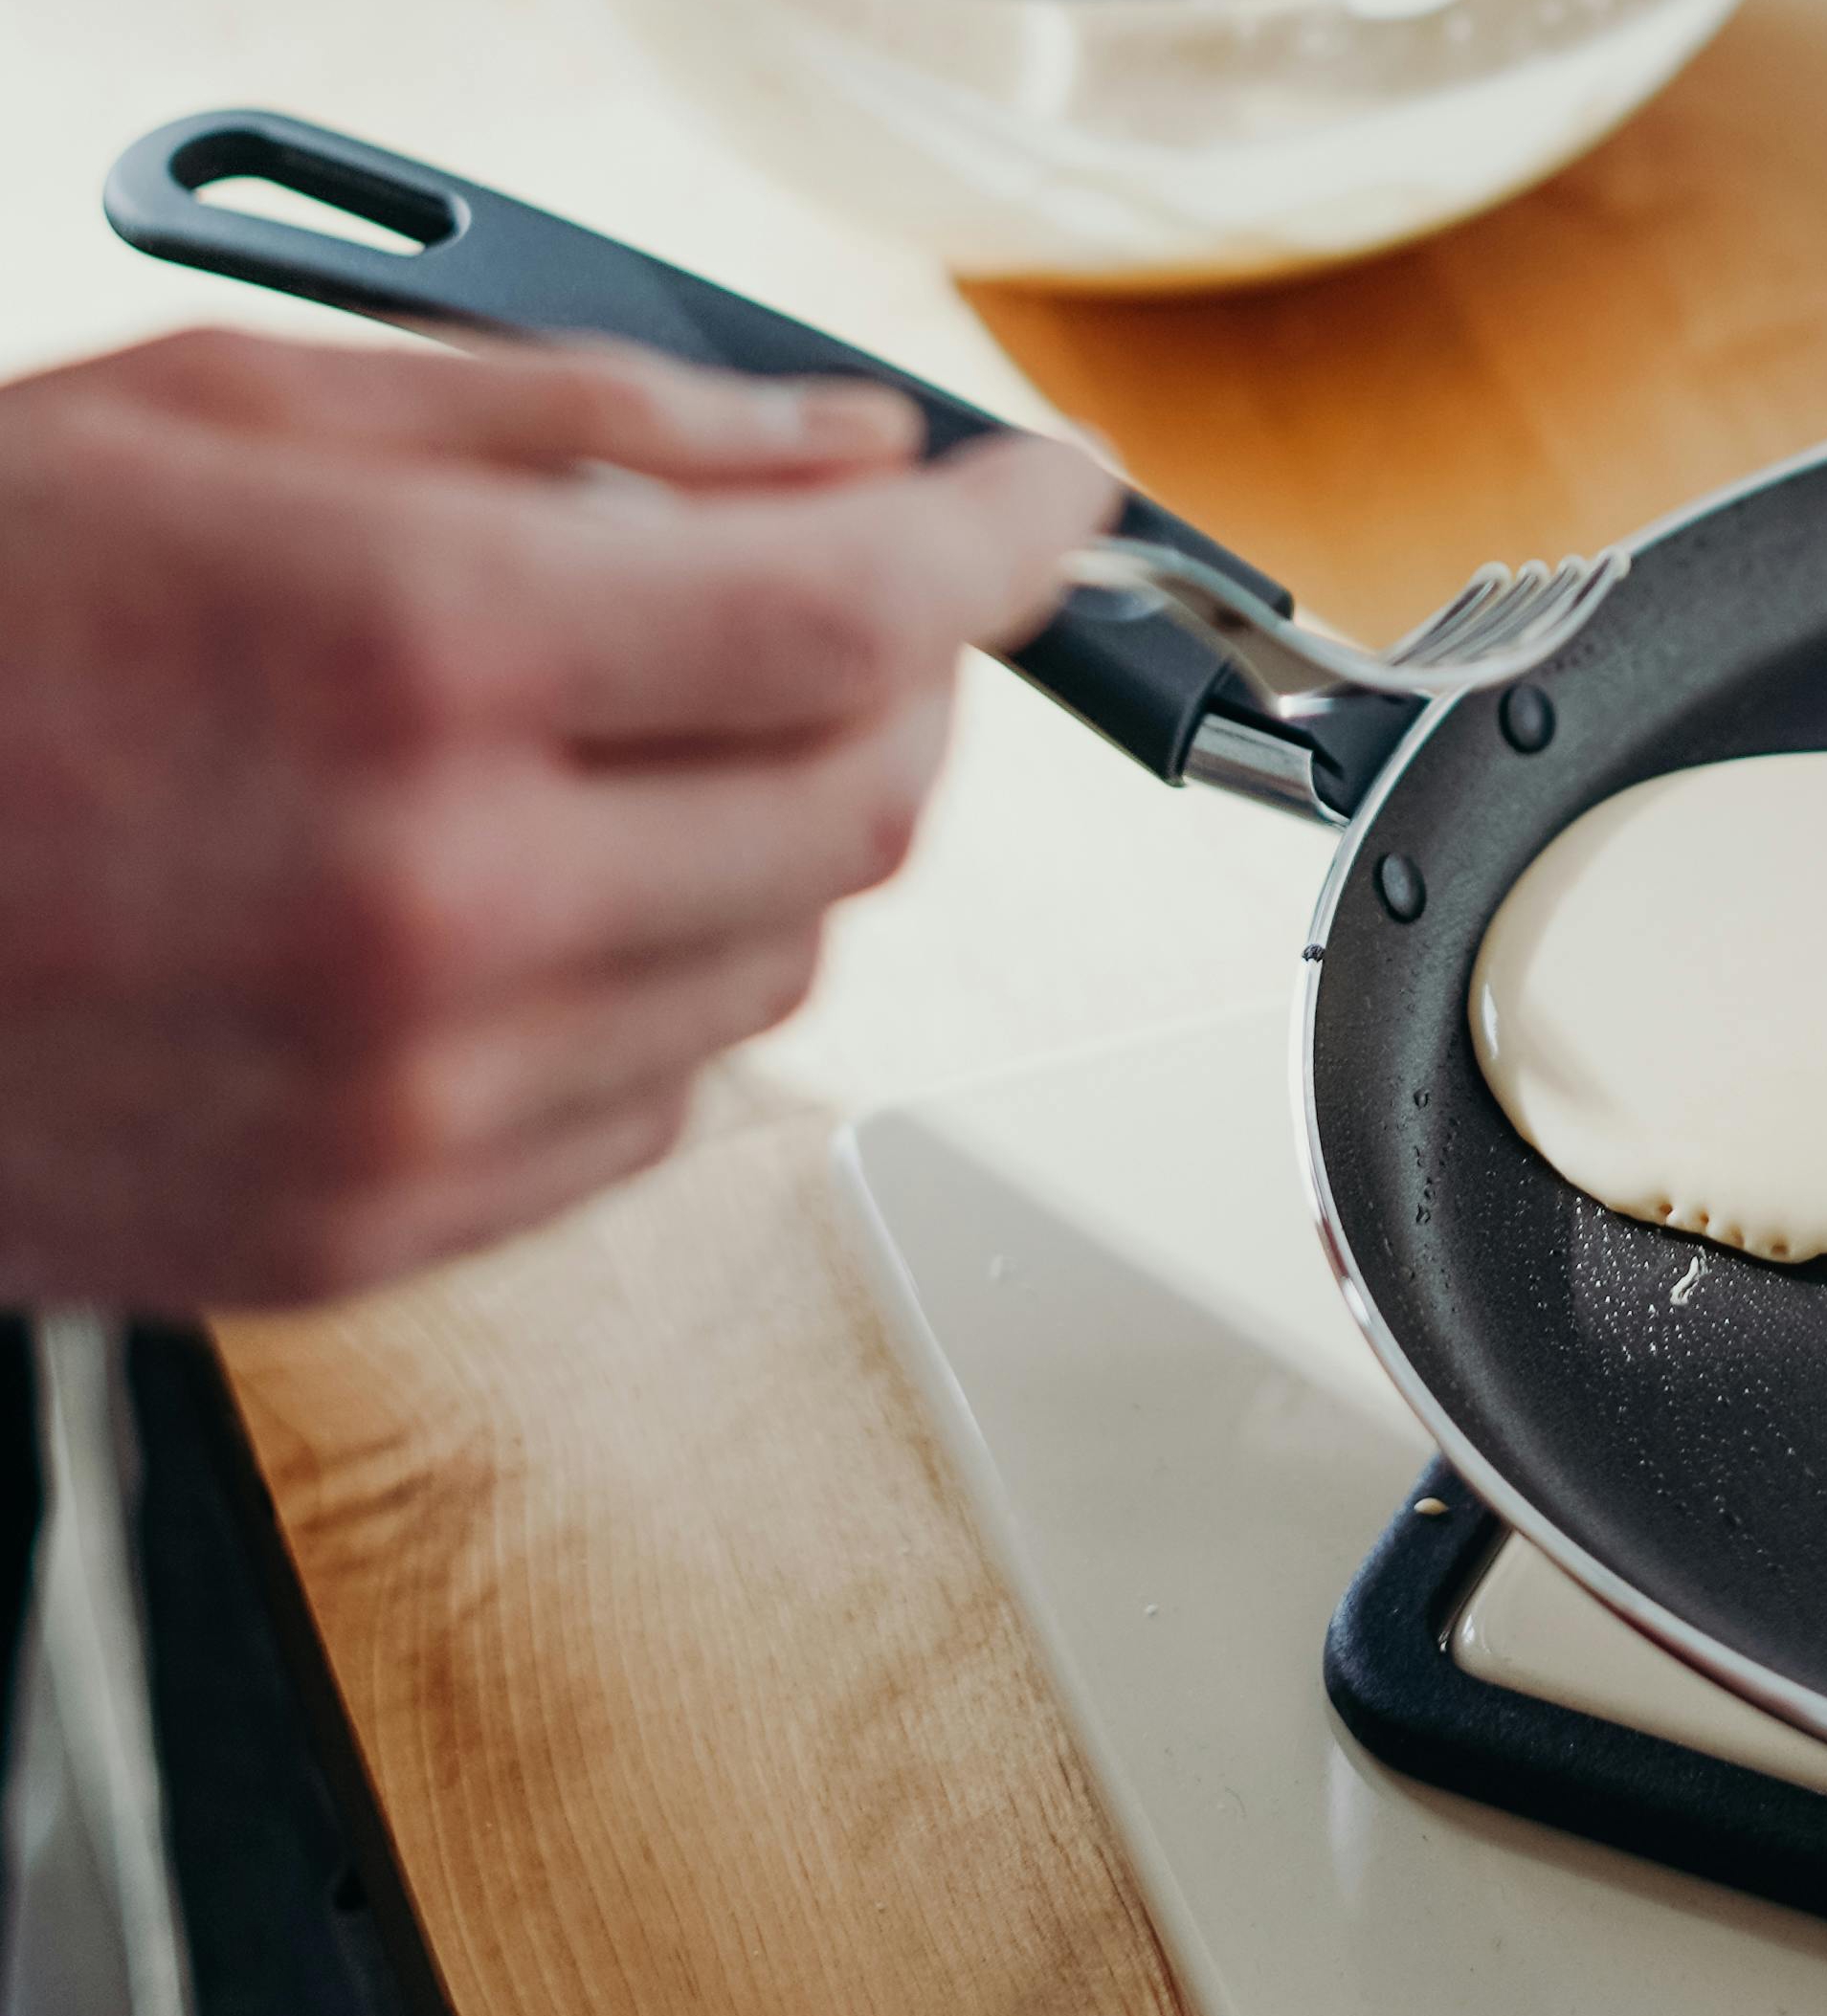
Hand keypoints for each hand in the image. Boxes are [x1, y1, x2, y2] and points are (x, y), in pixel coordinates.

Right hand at [0, 328, 1116, 1307]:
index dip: (998, 542)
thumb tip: (837, 449)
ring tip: (615, 741)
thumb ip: (585, 430)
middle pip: (868, 804)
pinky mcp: (373, 1227)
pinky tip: (526, 894)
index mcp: (410, 658)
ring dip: (773, 833)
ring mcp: (415, 1097)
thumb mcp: (219, 416)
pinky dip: (664, 983)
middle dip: (899, 684)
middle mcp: (442, 903)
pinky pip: (665, 1102)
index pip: (862, 614)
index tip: (1046, 502)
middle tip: (836, 603)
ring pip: (788, 961)